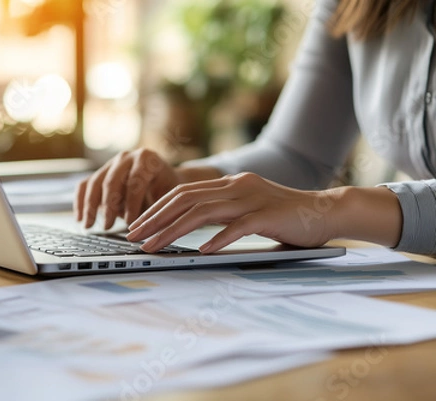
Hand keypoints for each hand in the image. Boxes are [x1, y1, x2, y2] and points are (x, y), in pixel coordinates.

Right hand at [74, 149, 180, 228]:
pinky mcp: (100, 172)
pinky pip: (85, 185)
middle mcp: (127, 157)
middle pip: (112, 181)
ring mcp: (111, 163)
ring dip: (90, 206)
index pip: (135, 180)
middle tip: (108, 226)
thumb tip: (141, 226)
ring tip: (89, 225)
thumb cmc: (166, 189)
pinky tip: (79, 218)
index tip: (130, 223)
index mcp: (147, 158)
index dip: (132, 203)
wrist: (164, 179)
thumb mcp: (167, 196)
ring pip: (95, 183)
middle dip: (109, 206)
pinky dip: (80, 202)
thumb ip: (154, 207)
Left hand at [126, 172, 402, 253]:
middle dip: (155, 218)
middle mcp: (236, 186)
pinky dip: (218, 239)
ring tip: (153, 246)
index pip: (184, 192)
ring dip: (173, 230)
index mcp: (229, 184)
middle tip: (133, 236)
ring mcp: (252, 199)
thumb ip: (222, 214)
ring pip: (203, 212)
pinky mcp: (268, 215)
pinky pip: (238, 227)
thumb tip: (191, 232)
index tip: (139, 225)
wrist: (326, 211)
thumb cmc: (284, 217)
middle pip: (185, 199)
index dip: (157, 208)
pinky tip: (202, 251)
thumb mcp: (247, 209)